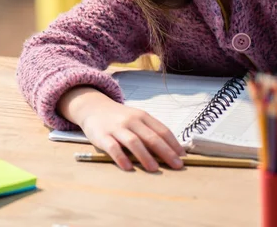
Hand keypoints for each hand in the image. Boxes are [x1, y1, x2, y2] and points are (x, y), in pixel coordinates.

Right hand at [59, 88, 185, 171]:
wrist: (94, 108)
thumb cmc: (120, 118)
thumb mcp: (137, 119)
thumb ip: (150, 131)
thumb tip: (170, 150)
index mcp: (143, 116)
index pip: (162, 130)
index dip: (174, 144)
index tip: (183, 156)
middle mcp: (132, 121)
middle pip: (151, 137)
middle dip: (166, 152)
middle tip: (176, 165)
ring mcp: (117, 128)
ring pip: (134, 142)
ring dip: (145, 156)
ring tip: (155, 169)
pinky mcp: (102, 136)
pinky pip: (113, 147)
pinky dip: (121, 157)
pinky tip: (128, 167)